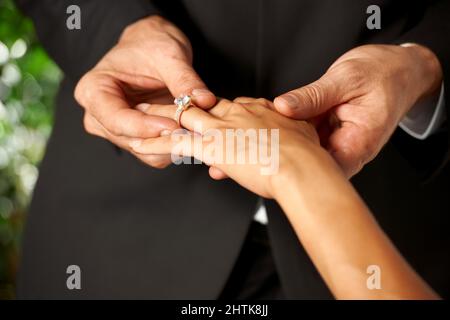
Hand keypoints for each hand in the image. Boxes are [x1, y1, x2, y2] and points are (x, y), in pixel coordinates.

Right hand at [74, 15, 215, 167]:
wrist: (150, 47)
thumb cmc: (150, 44)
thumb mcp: (168, 54)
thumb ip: (184, 79)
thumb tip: (204, 101)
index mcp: (93, 91)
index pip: (116, 119)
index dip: (146, 127)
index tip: (174, 125)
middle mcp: (99, 116)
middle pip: (131, 140)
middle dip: (164, 137)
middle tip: (195, 129)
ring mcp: (116, 131)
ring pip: (146, 151)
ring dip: (172, 143)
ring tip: (197, 128)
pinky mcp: (136, 139)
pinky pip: (156, 153)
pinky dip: (176, 145)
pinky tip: (193, 131)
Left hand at [129, 97, 324, 197]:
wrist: (302, 168)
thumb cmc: (307, 158)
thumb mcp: (302, 139)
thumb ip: (291, 135)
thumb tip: (289, 139)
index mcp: (258, 110)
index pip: (231, 107)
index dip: (218, 114)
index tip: (213, 119)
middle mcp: (237, 113)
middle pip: (203, 105)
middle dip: (184, 106)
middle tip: (167, 105)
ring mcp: (222, 128)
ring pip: (183, 117)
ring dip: (161, 117)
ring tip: (142, 115)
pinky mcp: (211, 146)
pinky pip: (176, 142)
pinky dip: (156, 143)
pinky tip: (140, 144)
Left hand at [274, 44, 442, 176]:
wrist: (400, 69)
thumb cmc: (382, 73)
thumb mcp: (345, 78)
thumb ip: (313, 95)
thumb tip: (282, 107)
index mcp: (359, 141)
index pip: (326, 170)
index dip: (299, 166)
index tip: (276, 153)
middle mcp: (349, 148)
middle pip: (313, 164)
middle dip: (288, 153)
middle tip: (268, 137)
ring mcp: (338, 143)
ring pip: (307, 151)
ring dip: (289, 140)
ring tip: (271, 128)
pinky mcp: (329, 135)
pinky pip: (308, 137)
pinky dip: (294, 129)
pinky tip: (282, 121)